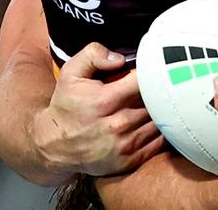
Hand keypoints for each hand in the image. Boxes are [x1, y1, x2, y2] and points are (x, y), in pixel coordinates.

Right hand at [29, 42, 164, 175]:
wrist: (55, 145)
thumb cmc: (67, 106)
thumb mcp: (70, 73)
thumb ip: (93, 55)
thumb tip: (121, 59)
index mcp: (104, 101)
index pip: (144, 82)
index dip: (152, 73)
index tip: (153, 69)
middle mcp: (116, 125)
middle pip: (155, 102)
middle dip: (158, 91)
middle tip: (157, 84)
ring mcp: (124, 145)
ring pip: (160, 122)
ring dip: (162, 110)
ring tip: (157, 101)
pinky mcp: (129, 161)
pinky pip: (159, 142)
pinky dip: (162, 130)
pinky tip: (156, 120)